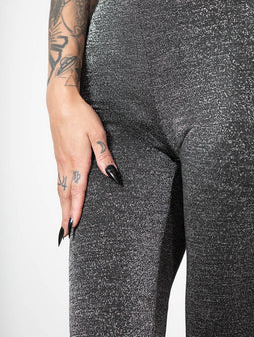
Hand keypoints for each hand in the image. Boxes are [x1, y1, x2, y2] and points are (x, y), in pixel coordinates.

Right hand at [47, 92, 121, 243]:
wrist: (61, 102)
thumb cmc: (81, 116)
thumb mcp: (98, 134)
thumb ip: (105, 157)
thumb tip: (113, 176)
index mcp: (78, 161)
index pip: (78, 192)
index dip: (77, 211)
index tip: (75, 227)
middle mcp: (66, 164)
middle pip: (65, 196)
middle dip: (66, 216)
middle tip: (65, 234)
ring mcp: (60, 160)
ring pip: (60, 189)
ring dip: (62, 206)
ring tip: (63, 220)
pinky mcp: (59, 155)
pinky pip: (58, 180)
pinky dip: (60, 193)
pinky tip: (63, 196)